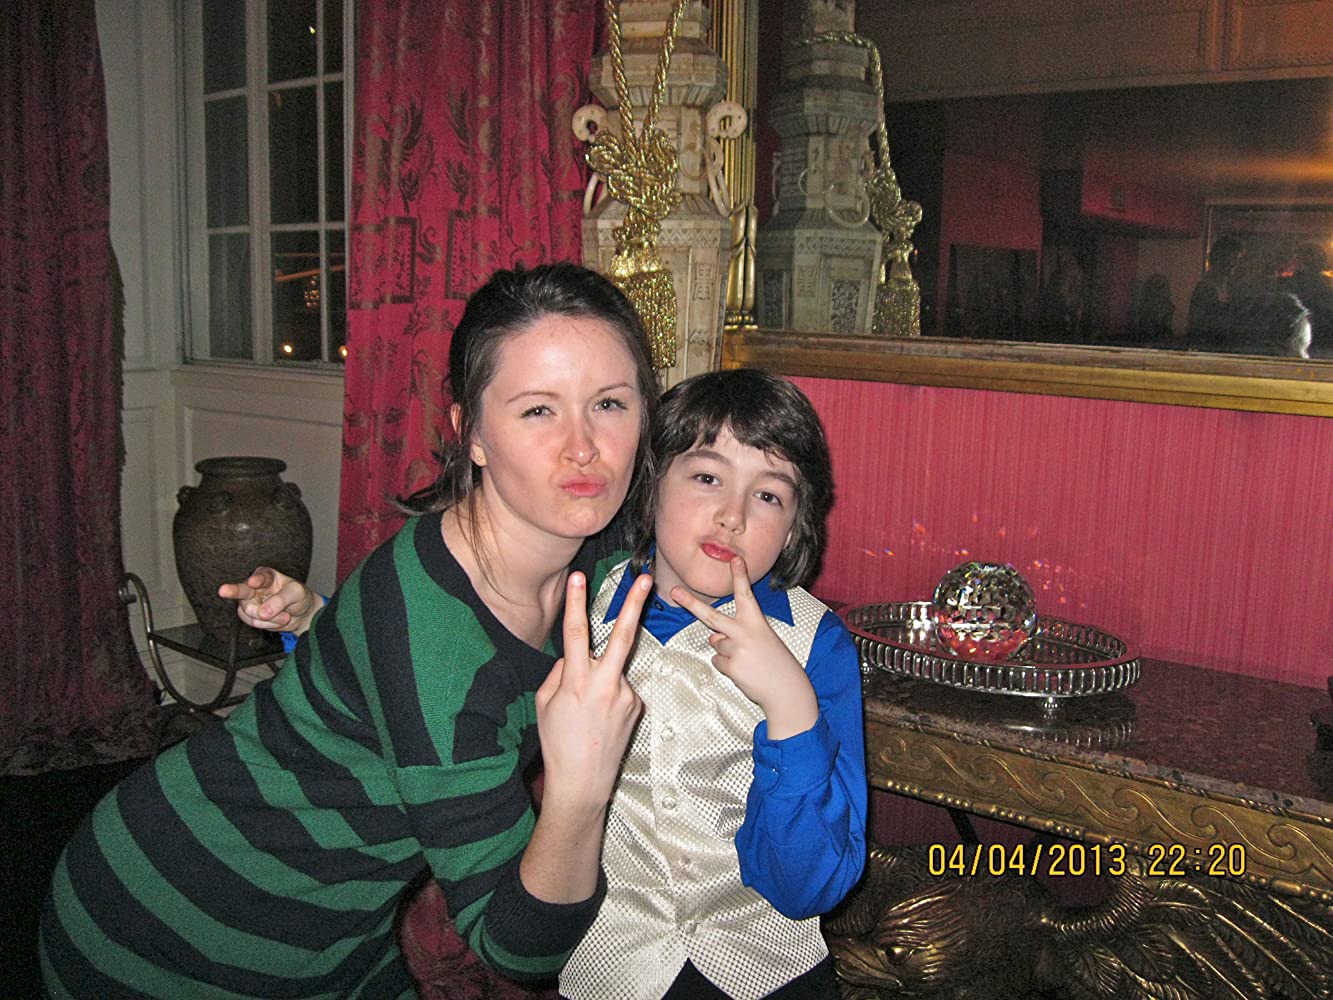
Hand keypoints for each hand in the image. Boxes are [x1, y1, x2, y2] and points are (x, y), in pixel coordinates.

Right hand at [217, 567, 320, 634]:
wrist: (301, 614)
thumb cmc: (298, 597)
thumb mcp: (296, 593)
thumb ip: (281, 599)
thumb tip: (264, 611)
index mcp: (267, 576)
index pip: (260, 577)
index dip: (257, 580)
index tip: (253, 582)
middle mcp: (255, 587)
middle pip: (242, 590)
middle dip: (232, 590)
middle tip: (223, 590)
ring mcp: (251, 602)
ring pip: (250, 612)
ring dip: (269, 618)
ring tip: (285, 616)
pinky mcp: (250, 615)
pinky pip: (252, 622)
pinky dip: (267, 625)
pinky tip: (277, 621)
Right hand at [534, 570, 648, 814]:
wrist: (583, 782)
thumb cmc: (558, 743)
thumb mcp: (545, 704)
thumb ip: (559, 673)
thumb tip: (573, 656)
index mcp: (576, 682)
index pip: (575, 634)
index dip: (575, 603)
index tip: (578, 578)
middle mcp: (604, 685)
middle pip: (623, 636)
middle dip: (635, 604)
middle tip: (646, 578)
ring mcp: (625, 695)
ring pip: (612, 670)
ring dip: (601, 680)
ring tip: (589, 716)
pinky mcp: (636, 706)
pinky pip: (619, 689)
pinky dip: (609, 697)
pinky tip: (601, 721)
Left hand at [671, 557, 817, 739]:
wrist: (787, 690)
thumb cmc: (775, 662)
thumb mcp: (760, 640)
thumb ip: (735, 634)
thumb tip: (713, 638)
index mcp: (756, 622)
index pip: (746, 595)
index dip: (740, 576)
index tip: (735, 559)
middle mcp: (745, 632)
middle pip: (711, 616)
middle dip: (691, 603)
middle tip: (676, 592)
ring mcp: (737, 649)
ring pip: (716, 644)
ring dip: (727, 652)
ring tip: (748, 660)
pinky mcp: (731, 667)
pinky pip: (717, 662)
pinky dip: (727, 667)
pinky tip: (744, 671)